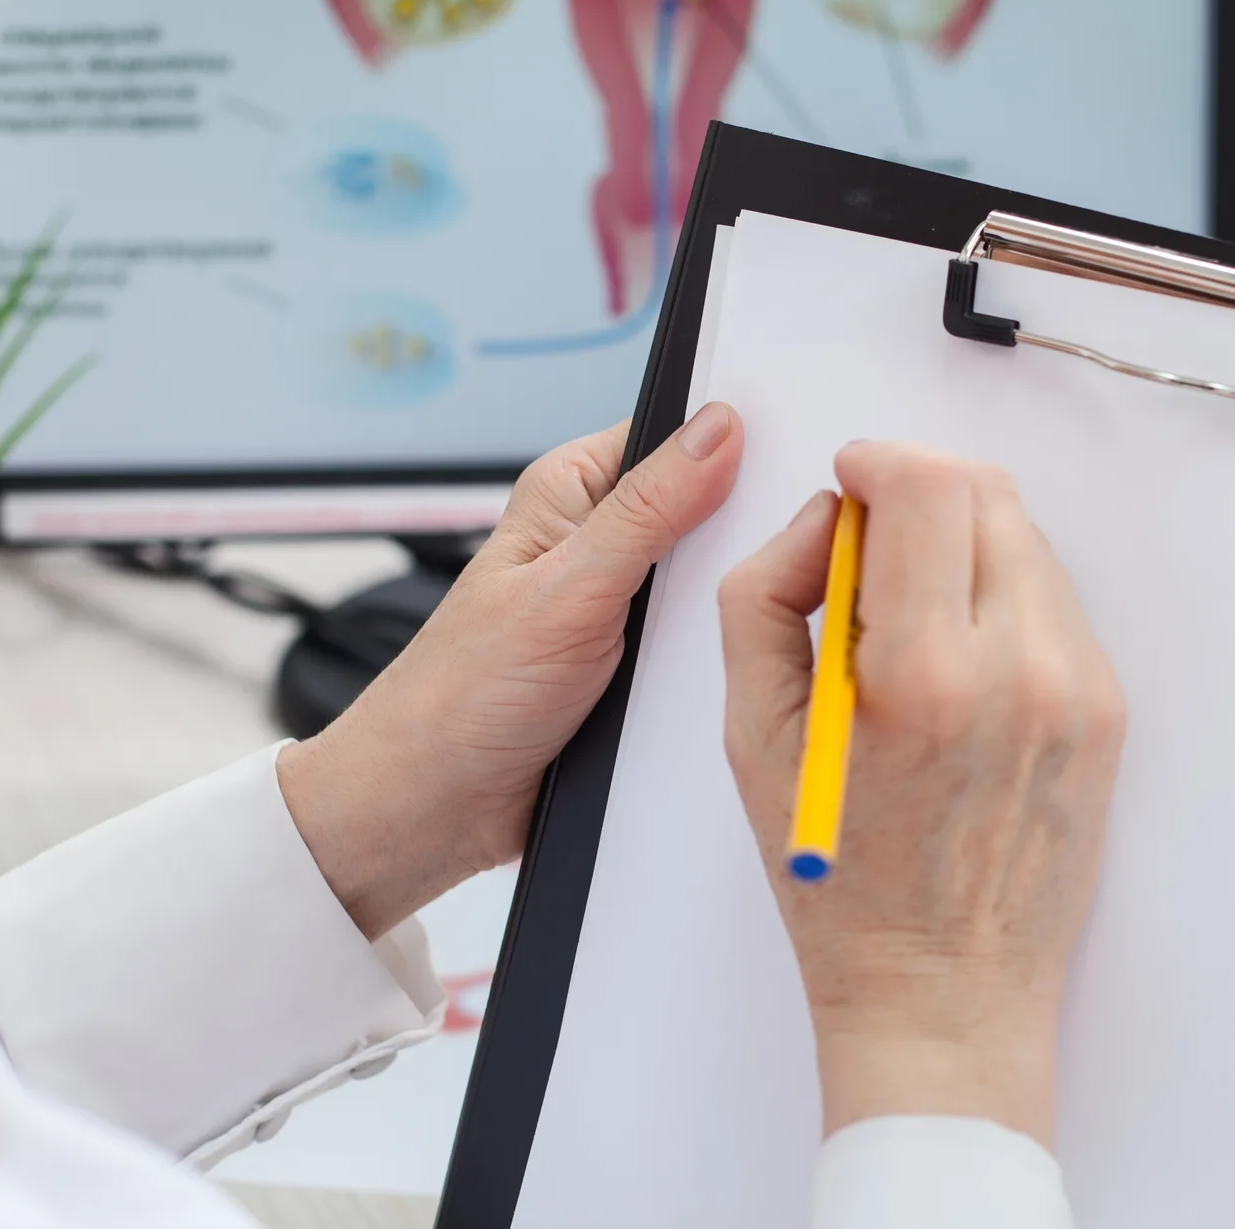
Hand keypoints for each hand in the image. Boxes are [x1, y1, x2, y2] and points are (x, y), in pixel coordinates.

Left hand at [279, 404, 742, 937]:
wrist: (437, 805)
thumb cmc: (462, 694)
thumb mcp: (569, 591)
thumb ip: (648, 511)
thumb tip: (716, 430)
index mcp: (574, 491)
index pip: (678, 436)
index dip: (740, 443)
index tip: (797, 457)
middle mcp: (599, 540)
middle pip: (712, 513)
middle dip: (745, 536)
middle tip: (788, 554)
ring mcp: (624, 605)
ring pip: (717, 587)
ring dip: (735, 608)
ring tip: (760, 622)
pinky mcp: (639, 665)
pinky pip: (705, 647)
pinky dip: (722, 660)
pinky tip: (739, 671)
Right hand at [718, 442, 1124, 1143]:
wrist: (943, 993)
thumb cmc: (839, 878)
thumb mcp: (752, 732)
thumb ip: (769, 593)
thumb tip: (829, 517)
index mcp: (925, 675)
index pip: (928, 486)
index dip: (877, 460)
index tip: (850, 481)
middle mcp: (1021, 670)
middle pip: (984, 492)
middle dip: (918, 492)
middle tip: (869, 549)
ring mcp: (1078, 690)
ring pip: (1024, 539)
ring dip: (960, 545)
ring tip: (908, 624)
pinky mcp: (1108, 711)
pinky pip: (1052, 602)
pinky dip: (998, 599)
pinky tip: (956, 665)